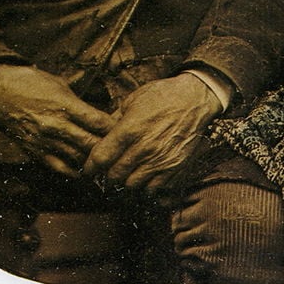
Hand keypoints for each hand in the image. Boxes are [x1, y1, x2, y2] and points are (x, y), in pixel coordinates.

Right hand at [0, 64, 112, 176]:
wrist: (0, 91)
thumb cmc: (33, 83)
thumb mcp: (61, 85)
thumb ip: (79, 104)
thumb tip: (98, 117)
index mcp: (66, 105)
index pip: (98, 121)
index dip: (114, 128)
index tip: (125, 129)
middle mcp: (57, 126)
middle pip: (91, 143)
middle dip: (108, 146)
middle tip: (121, 148)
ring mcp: (46, 141)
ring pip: (78, 158)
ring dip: (94, 160)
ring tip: (108, 161)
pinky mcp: (36, 152)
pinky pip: (60, 168)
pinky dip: (75, 171)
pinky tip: (86, 170)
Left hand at [83, 73, 220, 192]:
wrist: (195, 98)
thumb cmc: (163, 95)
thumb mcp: (134, 99)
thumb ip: (115, 119)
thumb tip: (100, 134)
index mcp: (130, 129)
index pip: (101, 158)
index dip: (90, 167)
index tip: (88, 169)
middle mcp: (144, 148)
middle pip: (114, 176)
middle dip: (108, 174)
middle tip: (109, 169)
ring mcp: (160, 160)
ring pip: (131, 185)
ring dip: (126, 180)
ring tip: (127, 171)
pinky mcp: (174, 167)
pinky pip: (153, 188)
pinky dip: (146, 185)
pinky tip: (145, 174)